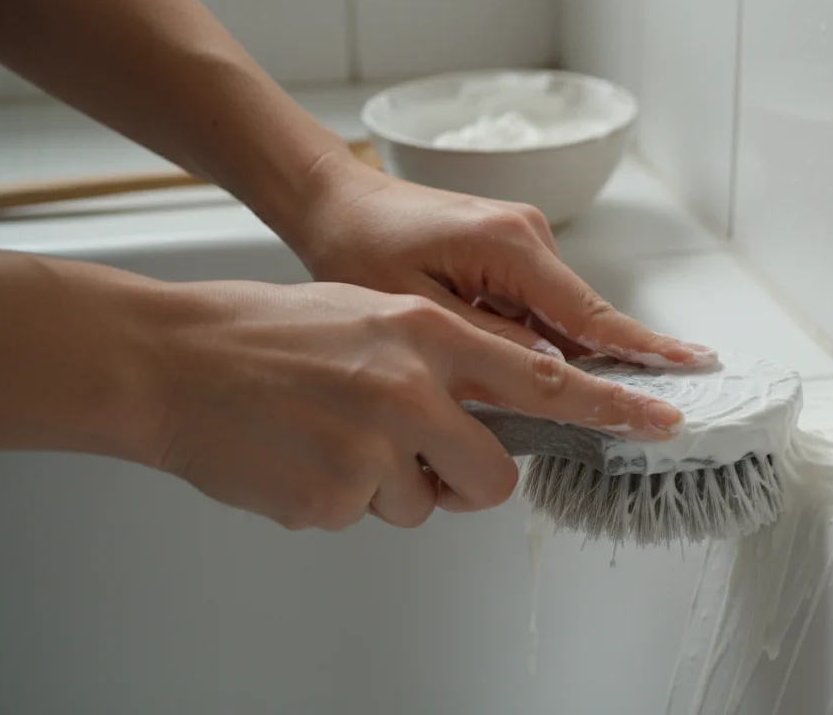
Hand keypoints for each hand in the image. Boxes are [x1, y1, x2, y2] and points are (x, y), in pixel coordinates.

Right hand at [148, 280, 686, 530]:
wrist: (172, 361)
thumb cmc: (266, 333)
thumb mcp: (371, 313)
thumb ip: (443, 354)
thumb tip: (503, 395)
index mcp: (423, 332)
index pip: (541, 378)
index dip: (609, 405)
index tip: (660, 419)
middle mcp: (407, 389)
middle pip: (493, 476)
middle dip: (469, 481)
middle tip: (425, 459)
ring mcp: (369, 449)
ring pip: (423, 505)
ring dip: (390, 485)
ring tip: (333, 439)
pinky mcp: (331, 501)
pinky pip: (365, 518)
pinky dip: (341, 498)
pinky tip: (301, 457)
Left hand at [285, 156, 716, 366]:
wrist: (333, 200)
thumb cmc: (357, 247)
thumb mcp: (416, 311)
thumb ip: (488, 344)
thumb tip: (549, 373)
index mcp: (510, 246)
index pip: (592, 315)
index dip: (644, 352)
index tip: (692, 368)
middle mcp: (528, 236)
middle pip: (584, 320)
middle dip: (607, 368)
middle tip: (641, 412)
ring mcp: (522, 241)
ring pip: (560, 319)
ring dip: (557, 359)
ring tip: (541, 392)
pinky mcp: (508, 251)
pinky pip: (538, 307)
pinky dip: (536, 341)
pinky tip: (508, 366)